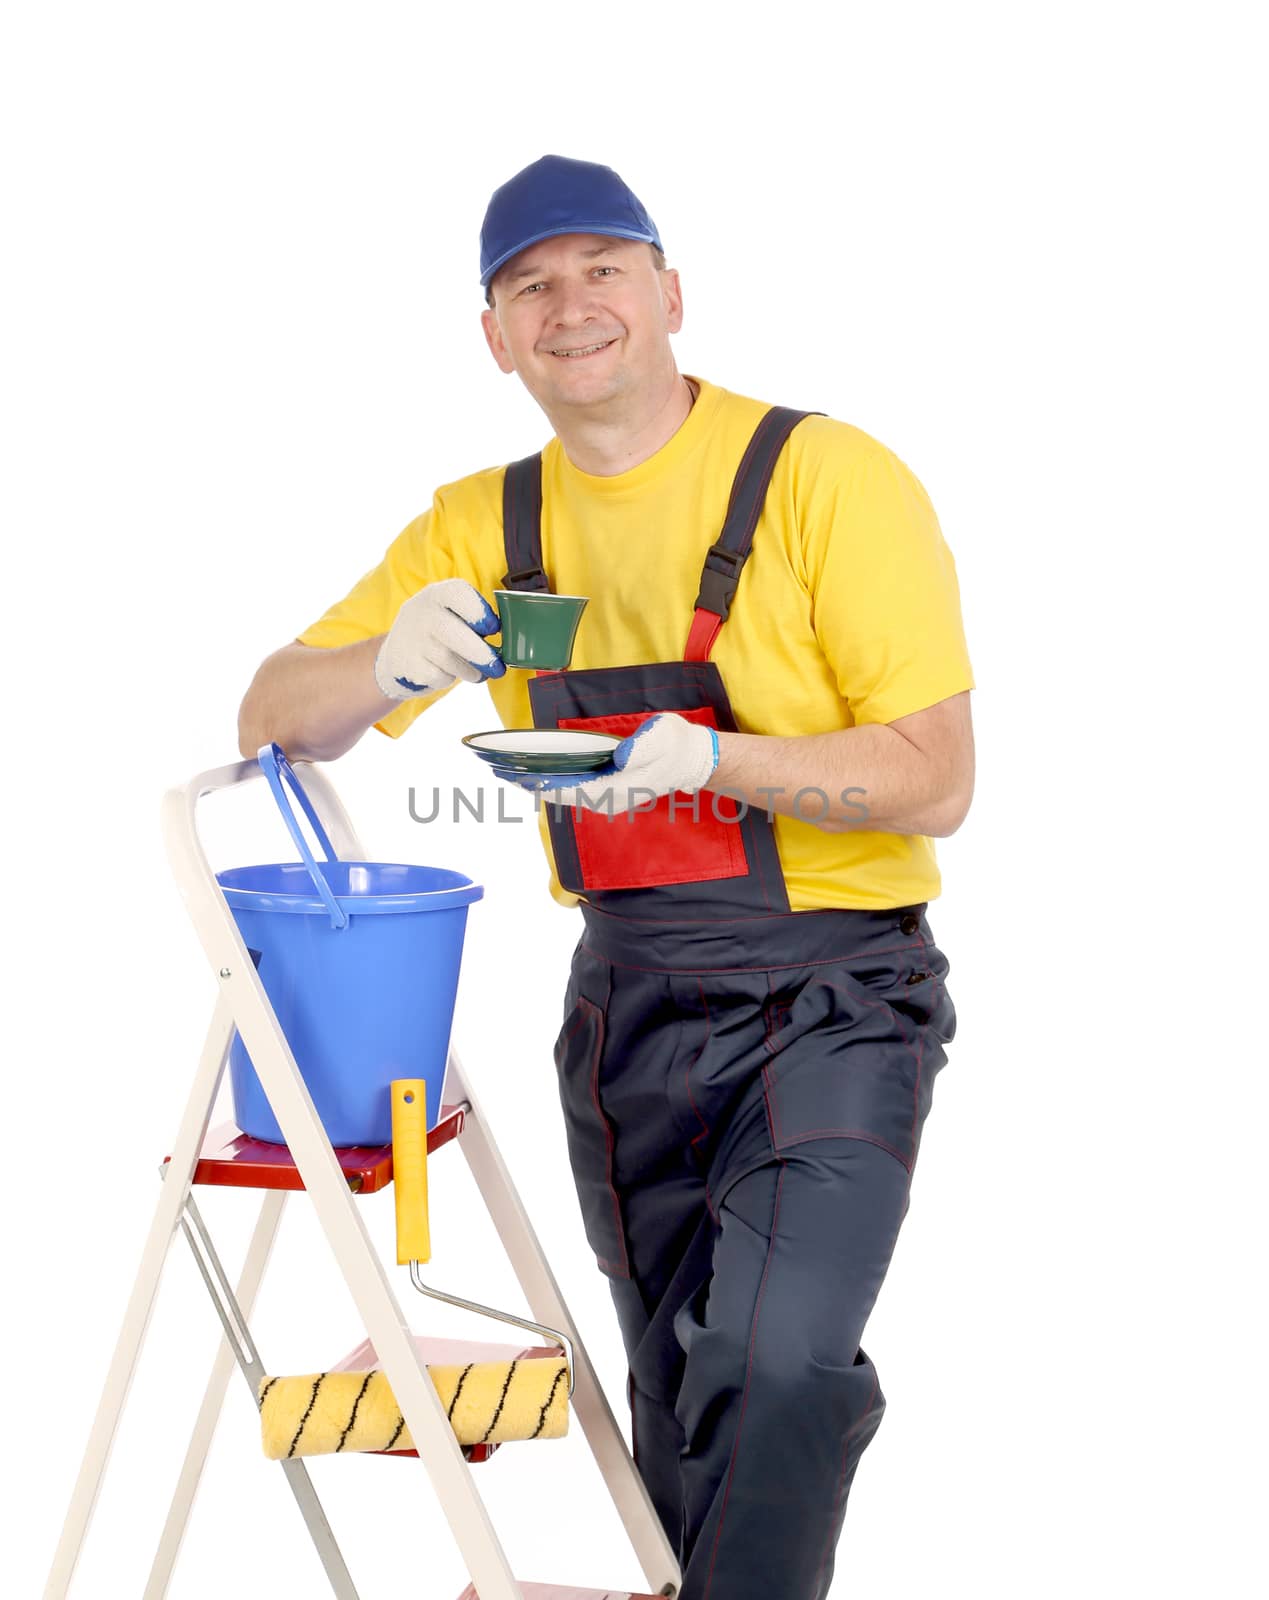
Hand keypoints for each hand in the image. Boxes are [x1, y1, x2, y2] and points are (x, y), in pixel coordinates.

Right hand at [375, 579, 506, 700]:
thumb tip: (511, 639)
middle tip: (498, 667)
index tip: (494, 627)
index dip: (479, 610)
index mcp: (438, 594)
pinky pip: (438, 676)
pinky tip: (448, 673)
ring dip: (470, 670)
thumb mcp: (451, 614)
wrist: (397, 655)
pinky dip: (449, 679)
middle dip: (481, 654)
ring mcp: (412, 639)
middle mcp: (421, 612)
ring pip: (449, 660)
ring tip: (478, 672)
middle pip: (453, 632)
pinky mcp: (407, 664)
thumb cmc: (439, 633)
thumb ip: (475, 620)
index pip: (457, 592)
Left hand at [492, 713, 719, 811]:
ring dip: (540, 784)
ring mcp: (609, 796)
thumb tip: (618, 756)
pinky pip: (574, 789)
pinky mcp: (609, 789)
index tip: (519, 777)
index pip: (572, 789)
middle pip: (563, 794)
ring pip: (567, 794)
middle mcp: (608, 797)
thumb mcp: (659, 739)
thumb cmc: (674, 746)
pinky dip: (554, 782)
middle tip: (500, 772)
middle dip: (532, 784)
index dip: (544, 783)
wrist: (692, 760)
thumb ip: (638, 749)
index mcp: (617, 787)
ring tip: (512, 773)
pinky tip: (540, 774)